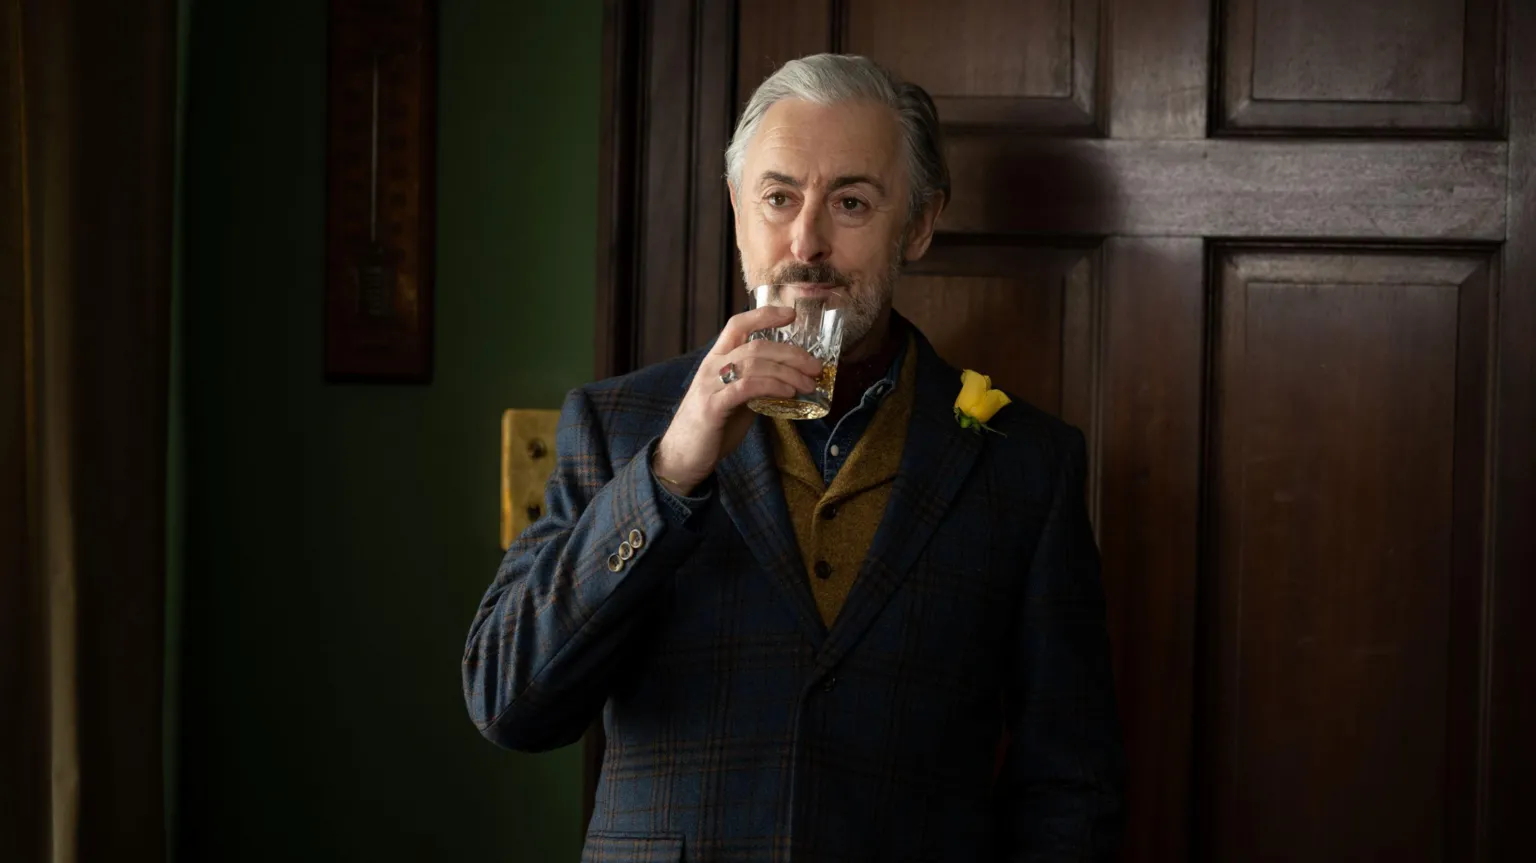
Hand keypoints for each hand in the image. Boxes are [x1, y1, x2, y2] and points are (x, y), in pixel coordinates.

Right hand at [653, 306, 822, 493]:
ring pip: (754, 364)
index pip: (738, 325)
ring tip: (809, 384)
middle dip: (791, 353)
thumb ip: (754, 385)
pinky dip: (772, 386)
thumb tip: (787, 380)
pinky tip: (789, 393)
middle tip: (815, 366)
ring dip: (788, 373)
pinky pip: (747, 387)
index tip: (791, 314)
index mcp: (716, 360)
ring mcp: (710, 385)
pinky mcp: (712, 406)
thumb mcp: (736, 400)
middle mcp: (711, 366)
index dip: (764, 315)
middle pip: (756, 346)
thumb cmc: (712, 428)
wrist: (681, 458)